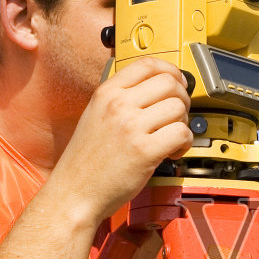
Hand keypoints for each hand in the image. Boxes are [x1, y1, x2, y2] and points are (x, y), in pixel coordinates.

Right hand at [54, 57, 191, 226]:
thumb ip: (120, 99)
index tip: (178, 81)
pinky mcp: (145, 151)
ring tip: (172, 137)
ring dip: (183, 122)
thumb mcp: (95, 116)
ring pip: (179, 107)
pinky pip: (182, 133)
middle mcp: (118, 105)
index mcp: (106, 93)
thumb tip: (157, 89)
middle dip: (182, 98)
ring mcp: (131, 127)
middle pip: (169, 83)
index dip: (170, 70)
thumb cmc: (86, 161)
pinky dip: (185, 143)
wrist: (74, 193)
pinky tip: (173, 152)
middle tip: (177, 115)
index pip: (147, 64)